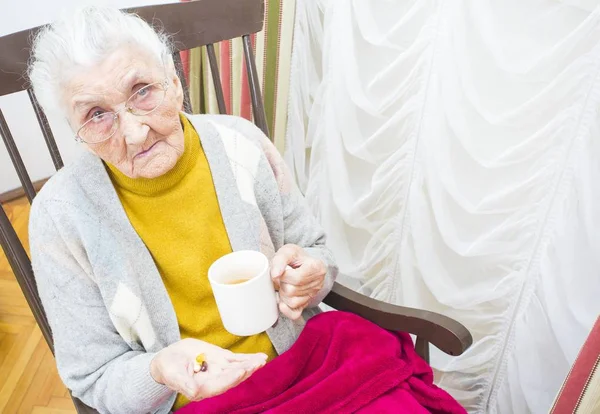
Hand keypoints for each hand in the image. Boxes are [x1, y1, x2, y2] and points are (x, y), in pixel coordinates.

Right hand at [150, 338, 266, 400]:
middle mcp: (215, 381)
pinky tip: (261, 357)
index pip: (220, 384)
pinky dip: (249, 358)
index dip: (231, 378)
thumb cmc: (168, 369)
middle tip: (256, 364)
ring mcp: (220, 369)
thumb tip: (193, 393)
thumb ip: (183, 384)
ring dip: (251, 364)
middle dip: (245, 371)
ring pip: (239, 368)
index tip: (241, 371)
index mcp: (203, 388)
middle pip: (233, 377)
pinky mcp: (222, 359)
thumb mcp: (172, 375)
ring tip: (262, 360)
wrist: (169, 358)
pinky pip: (238, 360)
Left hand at [271, 244, 326, 319]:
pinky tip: (282, 301)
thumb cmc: (296, 257)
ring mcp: (313, 294)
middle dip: (283, 284)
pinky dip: (286, 309)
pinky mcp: (306, 303)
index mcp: (316, 267)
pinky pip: (295, 314)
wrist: (302, 263)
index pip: (297, 278)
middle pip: (293, 290)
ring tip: (285, 285)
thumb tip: (275, 274)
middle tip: (283, 278)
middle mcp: (318, 282)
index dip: (285, 276)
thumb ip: (280, 260)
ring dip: (283, 294)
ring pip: (293, 302)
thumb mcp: (288, 251)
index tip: (284, 270)